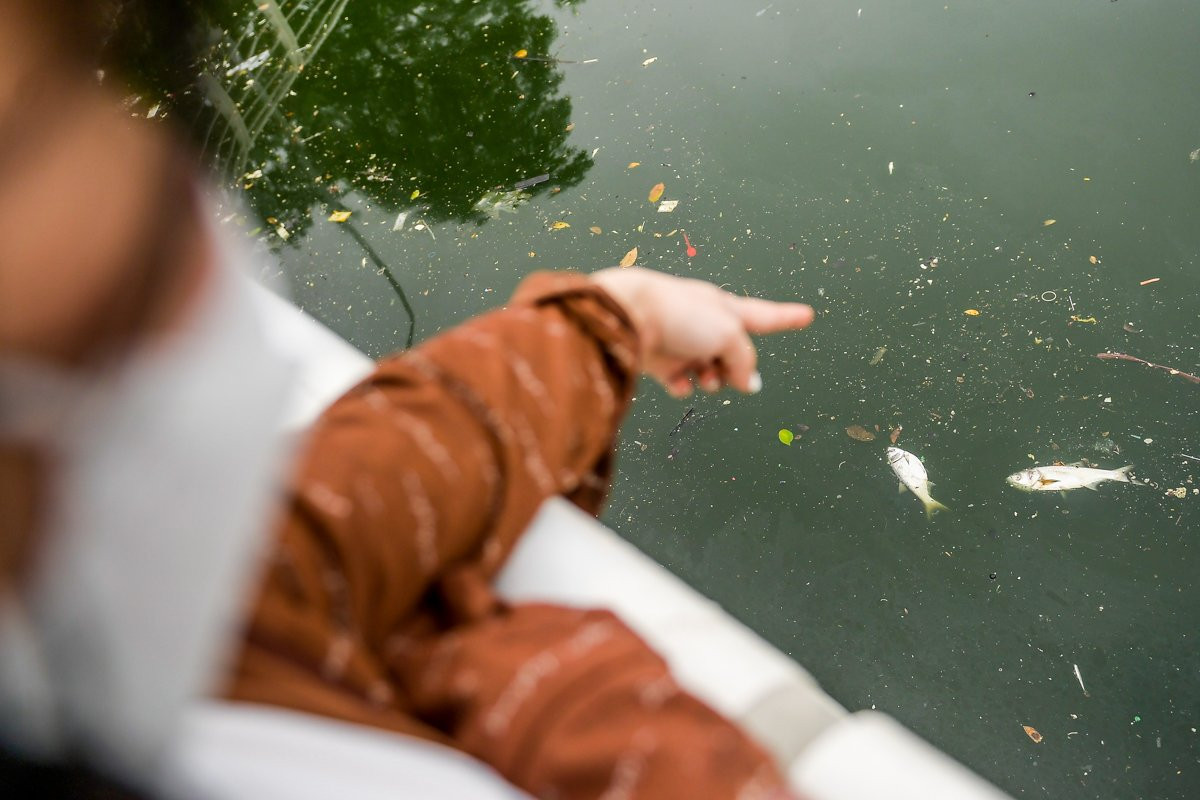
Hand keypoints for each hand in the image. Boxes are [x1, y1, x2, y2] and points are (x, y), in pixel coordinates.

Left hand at [590, 267, 813, 396]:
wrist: (629, 316)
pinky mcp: (658, 360)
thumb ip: (744, 360)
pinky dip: (685, 387)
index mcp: (725, 307)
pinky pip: (681, 382)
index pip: (765, 315)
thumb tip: (745, 383)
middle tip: (731, 375)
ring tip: (705, 378)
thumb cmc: (679, 312)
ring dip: (712, 380)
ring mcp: (681, 342)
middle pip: (734, 353)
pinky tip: (682, 384)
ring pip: (709, 372)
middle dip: (736, 368)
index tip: (806, 315)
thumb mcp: (729, 334)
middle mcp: (704, 324)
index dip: (787, 317)